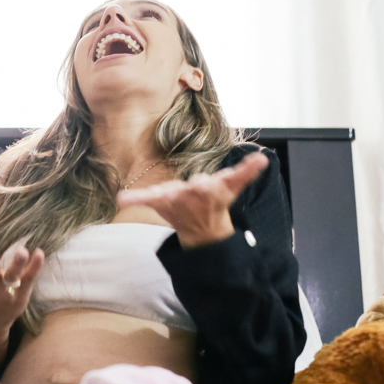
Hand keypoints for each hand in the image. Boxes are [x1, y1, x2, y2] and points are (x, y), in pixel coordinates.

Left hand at [116, 151, 268, 248]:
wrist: (202, 227)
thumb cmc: (216, 200)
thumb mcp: (232, 185)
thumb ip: (246, 171)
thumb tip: (263, 157)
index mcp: (213, 191)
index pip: (214, 187)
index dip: (209, 187)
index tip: (205, 185)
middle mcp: (194, 198)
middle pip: (193, 190)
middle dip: (192, 189)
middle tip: (192, 187)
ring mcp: (176, 202)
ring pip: (168, 196)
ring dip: (160, 196)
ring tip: (148, 195)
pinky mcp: (161, 203)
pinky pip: (146, 200)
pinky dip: (134, 199)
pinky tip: (121, 198)